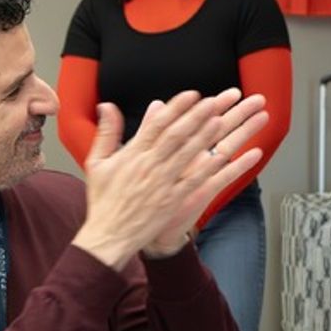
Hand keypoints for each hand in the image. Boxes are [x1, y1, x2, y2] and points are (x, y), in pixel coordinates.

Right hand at [72, 88, 266, 268]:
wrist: (108, 236)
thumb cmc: (104, 200)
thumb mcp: (97, 162)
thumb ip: (107, 132)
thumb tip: (107, 105)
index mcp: (132, 154)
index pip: (157, 124)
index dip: (177, 107)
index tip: (192, 95)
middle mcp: (149, 165)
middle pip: (177, 134)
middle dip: (197, 115)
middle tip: (215, 100)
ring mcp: (164, 183)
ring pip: (189, 153)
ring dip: (207, 134)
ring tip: (224, 118)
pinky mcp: (175, 200)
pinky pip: (201, 180)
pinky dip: (219, 166)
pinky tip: (232, 154)